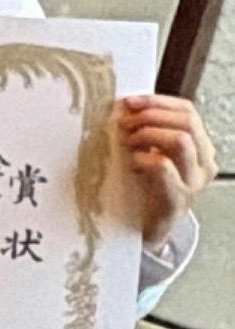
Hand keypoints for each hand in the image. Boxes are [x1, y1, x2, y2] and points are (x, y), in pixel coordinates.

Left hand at [116, 92, 217, 247]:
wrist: (150, 227)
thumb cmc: (150, 186)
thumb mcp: (155, 152)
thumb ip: (150, 129)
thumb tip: (128, 104)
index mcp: (201, 147)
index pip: (188, 111)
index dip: (158, 101)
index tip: (131, 101)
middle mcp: (204, 163)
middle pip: (187, 122)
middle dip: (151, 116)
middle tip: (125, 122)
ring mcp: (193, 182)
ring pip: (181, 141)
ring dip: (149, 134)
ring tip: (129, 141)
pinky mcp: (177, 199)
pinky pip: (163, 167)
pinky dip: (143, 158)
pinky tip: (132, 163)